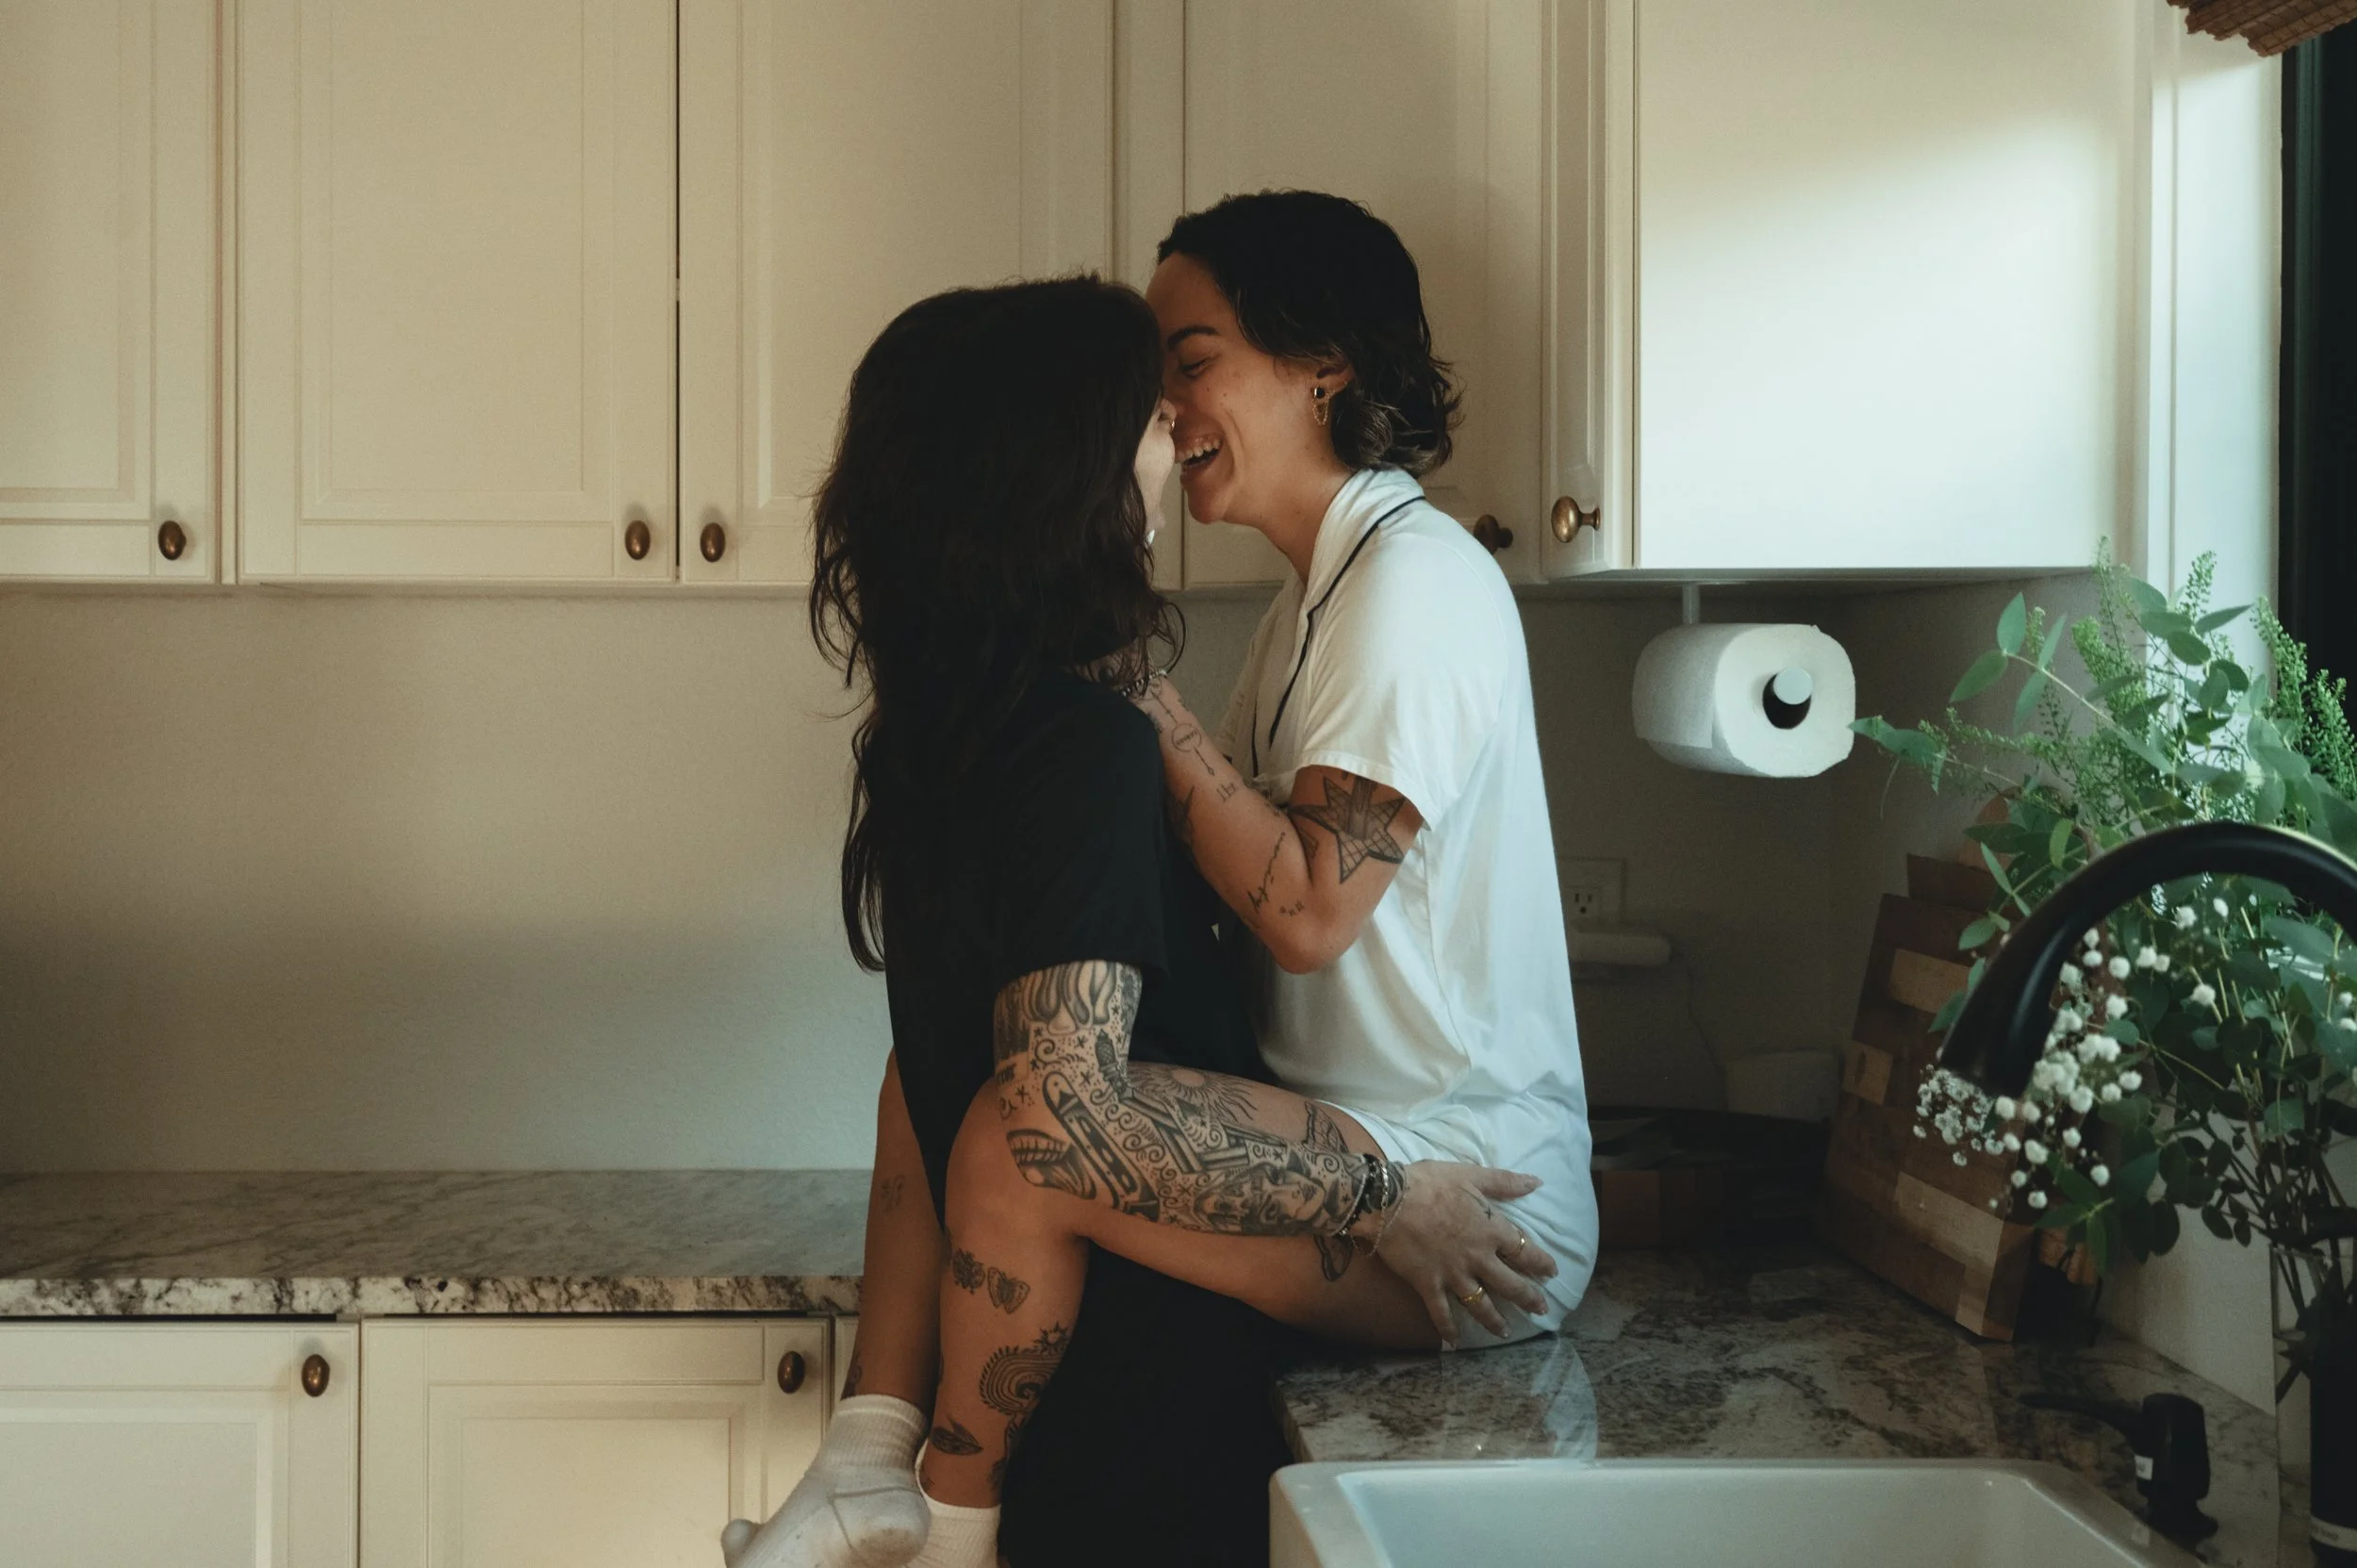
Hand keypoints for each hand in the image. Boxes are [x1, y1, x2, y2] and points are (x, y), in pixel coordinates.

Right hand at [1374, 1161, 1556, 1341]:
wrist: (1388, 1200)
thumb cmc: (1430, 1183)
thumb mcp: (1471, 1175)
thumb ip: (1505, 1182)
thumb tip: (1536, 1182)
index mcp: (1491, 1230)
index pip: (1525, 1251)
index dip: (1541, 1263)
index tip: (1551, 1272)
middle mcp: (1477, 1258)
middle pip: (1510, 1284)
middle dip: (1529, 1298)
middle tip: (1541, 1309)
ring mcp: (1453, 1274)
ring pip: (1481, 1304)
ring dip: (1495, 1320)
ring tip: (1506, 1332)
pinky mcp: (1429, 1285)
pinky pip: (1441, 1313)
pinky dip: (1448, 1330)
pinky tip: (1455, 1344)